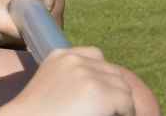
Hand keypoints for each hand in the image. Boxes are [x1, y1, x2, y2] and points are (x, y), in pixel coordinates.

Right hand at [0, 47, 135, 115]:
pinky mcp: (101, 93)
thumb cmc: (38, 112)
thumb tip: (99, 88)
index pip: (96, 55)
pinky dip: (123, 114)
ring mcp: (88, 75)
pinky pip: (127, 104)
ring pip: (123, 89)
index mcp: (61, 55)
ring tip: (105, 115)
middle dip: (113, 92)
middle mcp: (76, 60)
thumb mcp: (51, 84)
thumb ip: (71, 78)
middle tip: (105, 111)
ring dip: (120, 104)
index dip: (102, 77)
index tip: (97, 96)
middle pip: (113, 73)